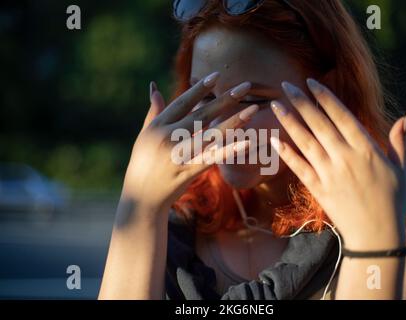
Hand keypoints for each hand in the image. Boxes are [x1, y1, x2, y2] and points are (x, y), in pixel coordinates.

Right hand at [122, 72, 257, 212]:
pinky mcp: (187, 172)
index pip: (182, 102)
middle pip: (201, 114)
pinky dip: (228, 150)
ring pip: (210, 134)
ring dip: (234, 121)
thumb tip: (154, 87)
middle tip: (246, 86)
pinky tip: (246, 142)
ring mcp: (177, 155)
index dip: (200, 89)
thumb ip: (153, 111)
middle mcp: (167, 137)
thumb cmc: (142, 164)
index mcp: (157, 125)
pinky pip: (211, 159)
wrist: (141, 197)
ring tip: (253, 109)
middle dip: (225, 99)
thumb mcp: (144, 135)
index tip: (218, 75)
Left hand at [270, 79, 405, 249]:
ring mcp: (329, 173)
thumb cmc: (392, 200)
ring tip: (275, 105)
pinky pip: (299, 167)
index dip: (324, 98)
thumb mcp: (400, 168)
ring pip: (305, 142)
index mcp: (366, 149)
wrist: (376, 236)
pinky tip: (274, 140)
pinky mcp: (318, 189)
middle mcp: (345, 157)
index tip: (310, 82)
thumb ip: (398, 139)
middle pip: (319, 124)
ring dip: (289, 122)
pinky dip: (286, 153)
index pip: (342, 116)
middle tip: (286, 85)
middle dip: (301, 102)